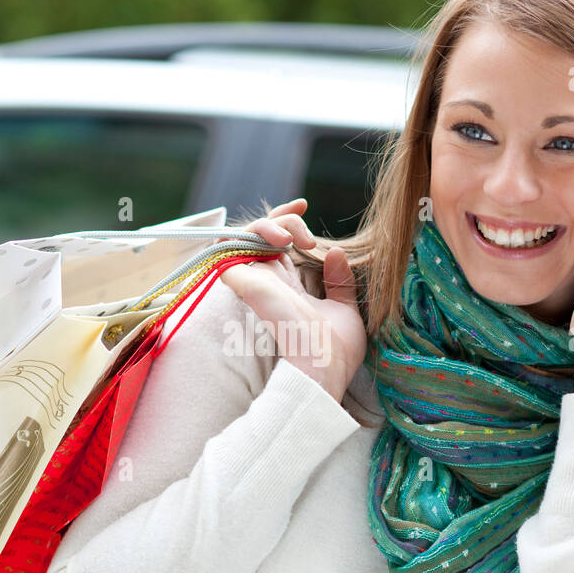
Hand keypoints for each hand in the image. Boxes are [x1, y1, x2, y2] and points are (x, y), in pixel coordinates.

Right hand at [218, 198, 365, 402]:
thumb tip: (336, 253)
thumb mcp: (345, 309)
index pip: (276, 244)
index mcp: (288, 286)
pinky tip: (281, 241)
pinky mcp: (247, 283)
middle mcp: (269, 281)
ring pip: (242, 234)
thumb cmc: (335, 352)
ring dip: (267, 224)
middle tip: (308, 238)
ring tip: (293, 238)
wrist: (325, 369)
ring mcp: (256, 281)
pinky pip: (228, 248)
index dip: (286, 219)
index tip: (305, 203)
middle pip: (260, 234)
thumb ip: (340, 283)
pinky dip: (248, 234)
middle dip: (283, 218)